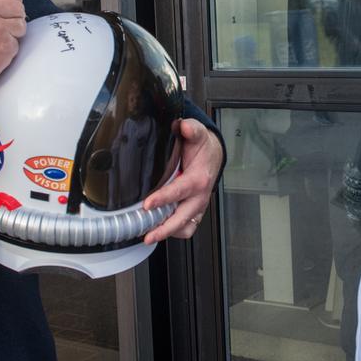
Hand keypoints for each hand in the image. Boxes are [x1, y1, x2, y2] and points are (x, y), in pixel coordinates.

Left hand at [140, 118, 222, 242]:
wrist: (213, 156)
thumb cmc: (203, 148)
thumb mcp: (198, 134)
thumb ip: (191, 129)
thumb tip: (183, 126)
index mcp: (198, 179)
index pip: (179, 191)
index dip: (163, 199)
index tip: (148, 204)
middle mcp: (199, 196)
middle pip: (183, 218)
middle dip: (165, 229)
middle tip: (147, 234)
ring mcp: (197, 206)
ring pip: (185, 227)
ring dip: (168, 233)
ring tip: (149, 234)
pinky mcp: (194, 212)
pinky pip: (186, 228)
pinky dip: (174, 232)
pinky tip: (159, 229)